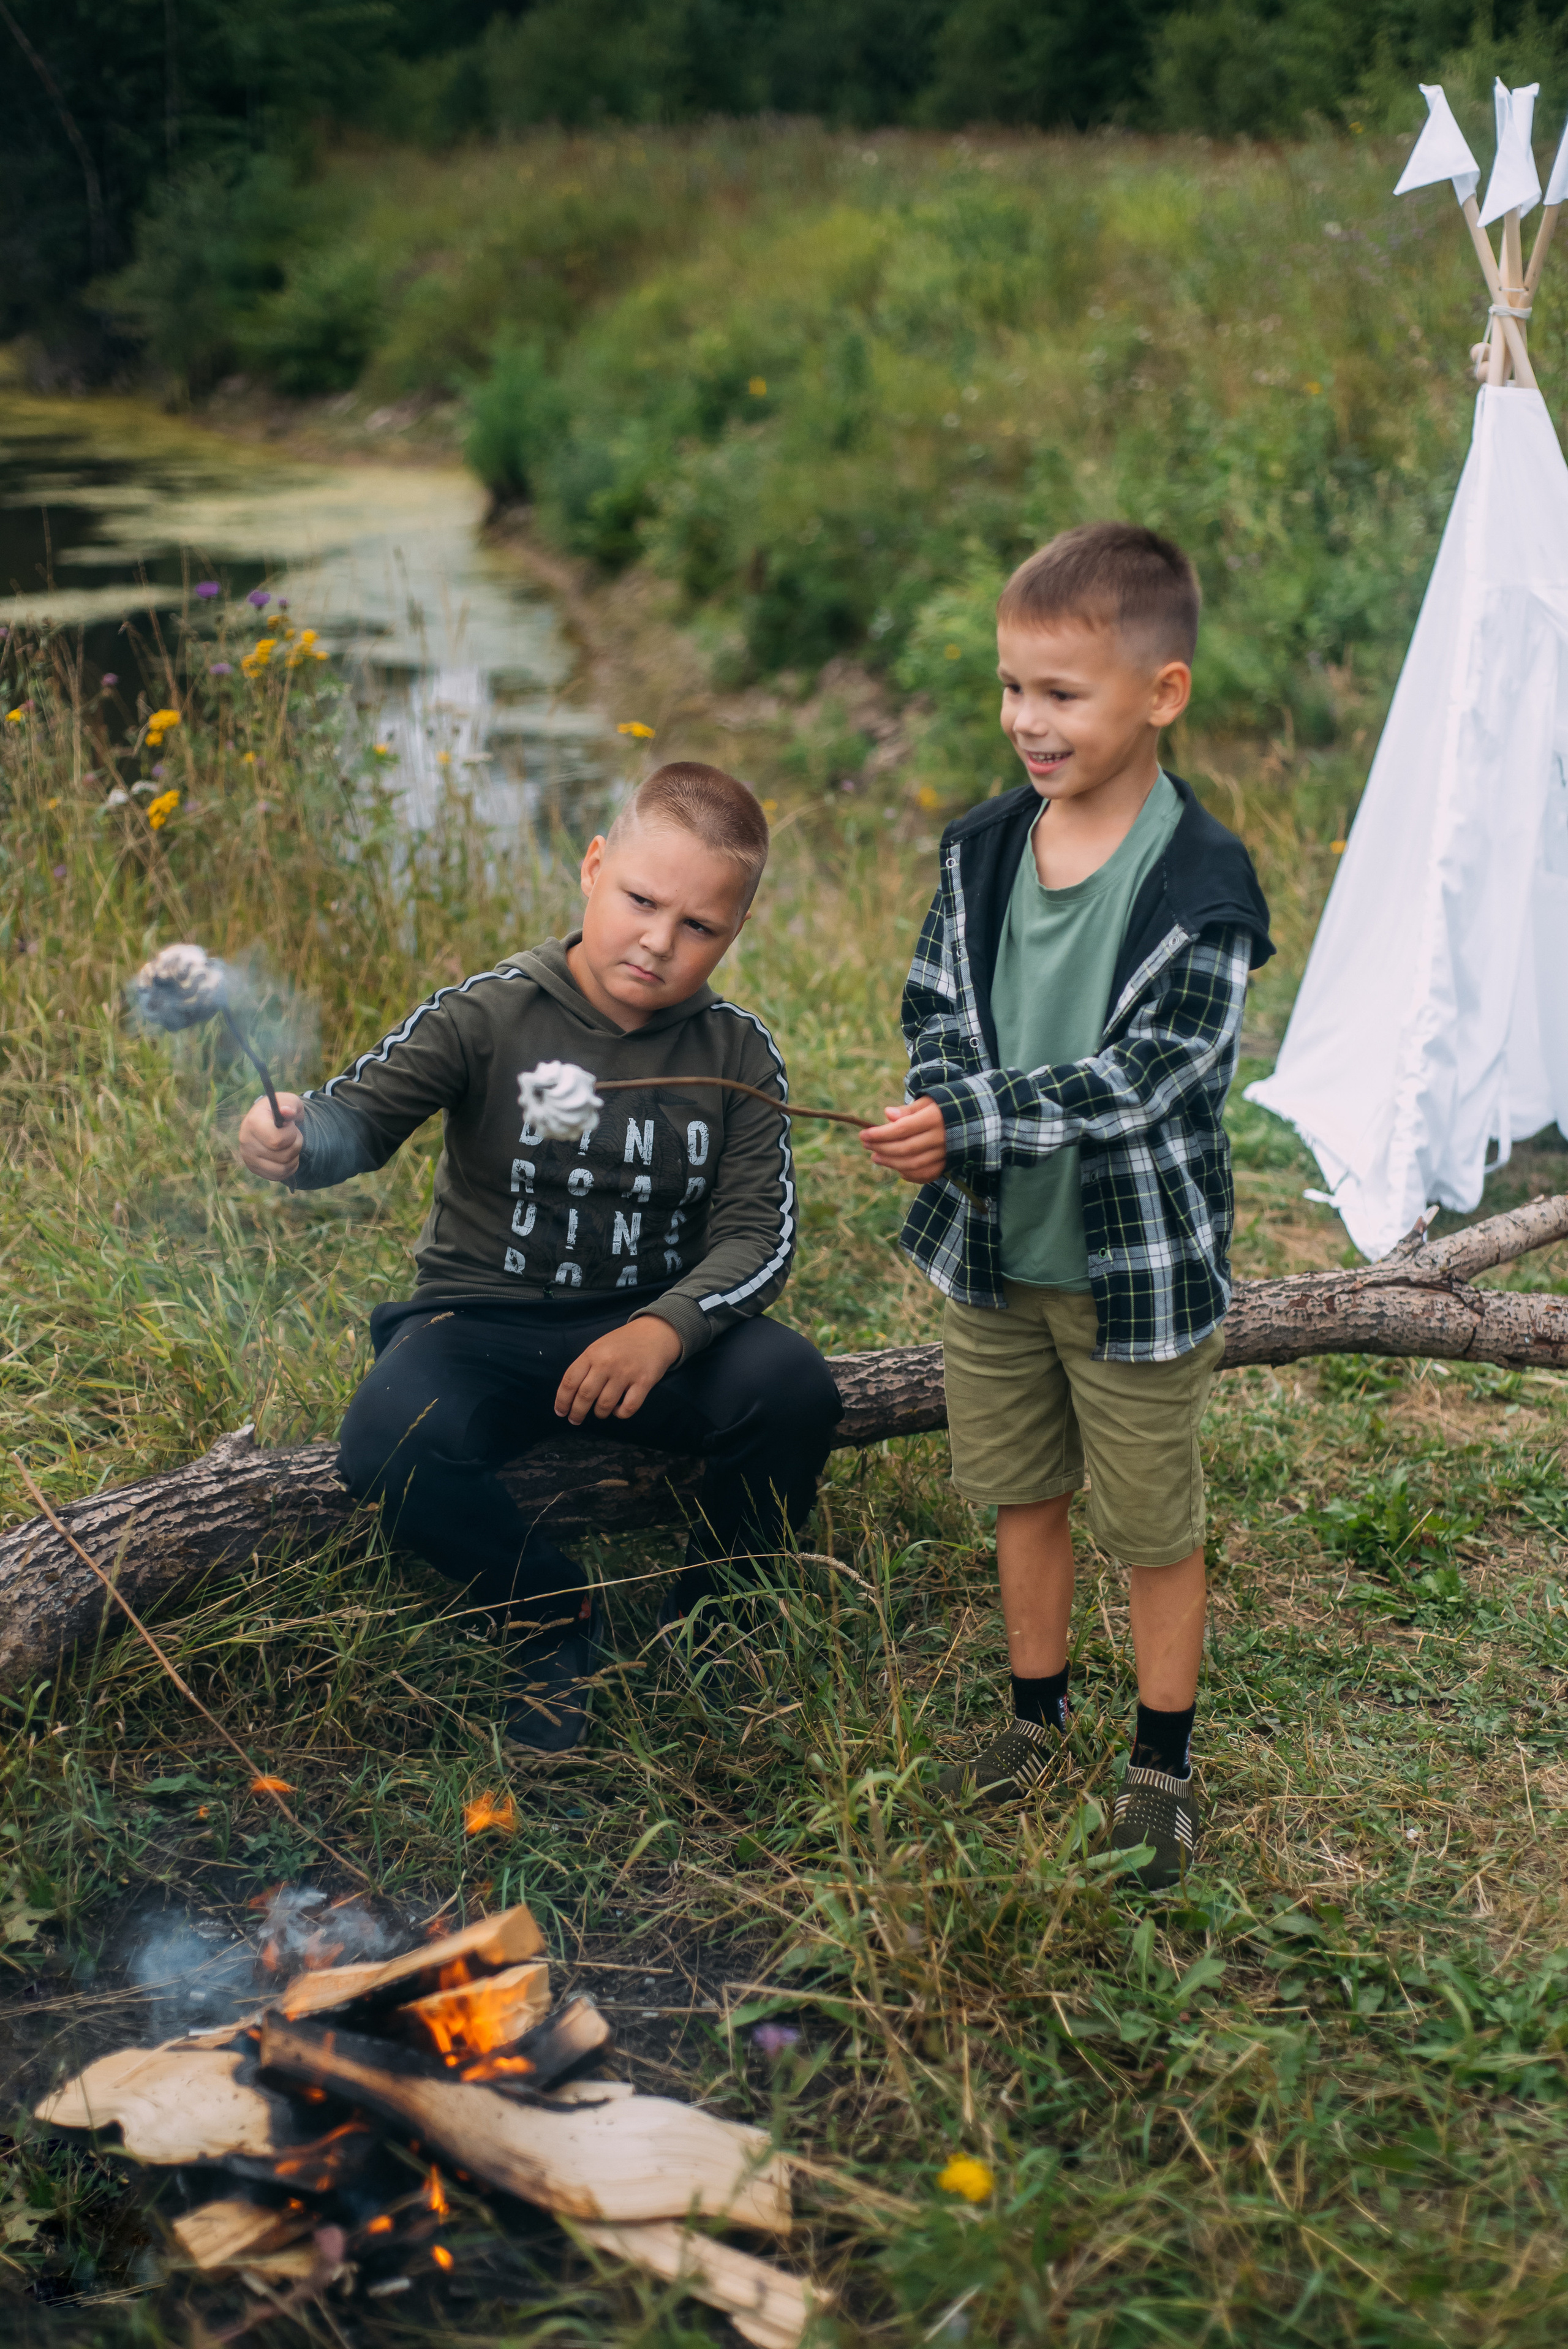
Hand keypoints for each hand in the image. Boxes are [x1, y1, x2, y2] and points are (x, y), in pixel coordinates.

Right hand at [238, 1092, 303, 1180]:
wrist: (269, 1120)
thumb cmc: (281, 1110)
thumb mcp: (289, 1101)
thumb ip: (290, 1105)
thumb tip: (287, 1112)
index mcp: (252, 1122)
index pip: (276, 1141)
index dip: (291, 1134)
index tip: (290, 1125)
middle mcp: (246, 1141)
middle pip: (283, 1156)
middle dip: (296, 1144)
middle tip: (292, 1134)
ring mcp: (248, 1157)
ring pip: (282, 1168)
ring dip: (294, 1157)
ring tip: (290, 1144)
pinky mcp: (254, 1168)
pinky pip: (279, 1176)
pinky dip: (290, 1167)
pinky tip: (287, 1155)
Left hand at [555, 1316, 682, 1424]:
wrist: (655, 1333)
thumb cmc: (623, 1343)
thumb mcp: (599, 1347)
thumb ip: (586, 1367)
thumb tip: (571, 1395)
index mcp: (592, 1353)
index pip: (570, 1381)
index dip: (562, 1401)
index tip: (561, 1412)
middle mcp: (607, 1363)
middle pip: (585, 1396)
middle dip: (577, 1413)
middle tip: (575, 1420)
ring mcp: (626, 1373)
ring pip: (604, 1405)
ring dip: (600, 1413)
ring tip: (600, 1411)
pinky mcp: (643, 1382)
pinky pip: (628, 1408)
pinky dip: (620, 1414)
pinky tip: (618, 1409)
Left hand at [860, 1097, 947, 1185]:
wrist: (973, 1118)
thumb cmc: (944, 1106)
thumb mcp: (928, 1101)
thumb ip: (908, 1109)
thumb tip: (887, 1114)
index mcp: (934, 1118)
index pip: (902, 1129)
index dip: (880, 1134)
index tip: (864, 1135)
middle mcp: (941, 1138)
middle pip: (905, 1149)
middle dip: (881, 1148)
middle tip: (866, 1145)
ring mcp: (945, 1153)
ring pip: (913, 1164)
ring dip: (891, 1163)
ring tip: (875, 1157)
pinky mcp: (948, 1164)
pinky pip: (926, 1175)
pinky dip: (910, 1175)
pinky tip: (897, 1169)